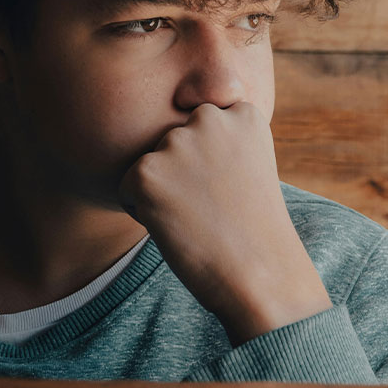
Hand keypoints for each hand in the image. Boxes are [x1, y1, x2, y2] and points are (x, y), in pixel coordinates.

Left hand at [118, 101, 332, 345]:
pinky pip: (127, 187)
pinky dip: (142, 210)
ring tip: (198, 218)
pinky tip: (177, 227)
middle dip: (183, 171)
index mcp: (243, 114)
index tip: (233, 189)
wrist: (260, 273)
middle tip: (214, 207)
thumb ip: (223, 138)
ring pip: (152, 163)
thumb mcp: (252, 165)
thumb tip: (177, 128)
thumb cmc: (254, 227)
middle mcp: (209, 119)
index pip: (204, 124)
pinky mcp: (147, 172)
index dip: (212, 163)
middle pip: (174, 141)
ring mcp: (176, 143)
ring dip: (164, 190)